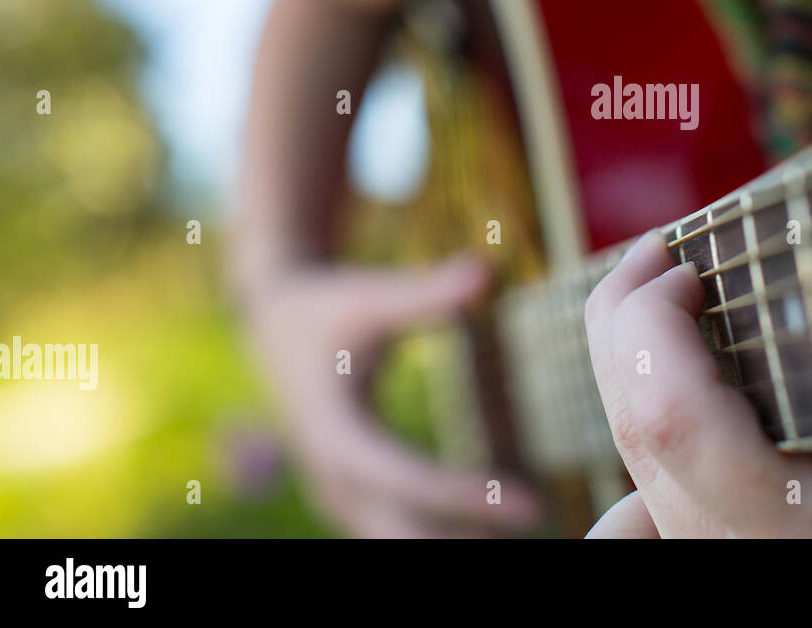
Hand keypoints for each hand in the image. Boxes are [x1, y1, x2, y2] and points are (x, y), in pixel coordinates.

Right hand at [243, 254, 539, 537]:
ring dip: (459, 544)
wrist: (274, 324)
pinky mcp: (352, 494)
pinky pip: (401, 531)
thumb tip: (484, 267)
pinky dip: (446, 537)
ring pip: (400, 540)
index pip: (406, 478)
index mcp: (336, 432)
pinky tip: (501, 539)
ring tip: (530, 539)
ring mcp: (339, 492)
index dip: (467, 496)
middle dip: (463, 543)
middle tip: (537, 533)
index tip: (530, 505)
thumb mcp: (370, 296)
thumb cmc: (329, 306)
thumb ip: (426, 292)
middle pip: (402, 532)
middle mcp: (333, 475)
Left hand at [583, 233, 811, 537]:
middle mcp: (745, 559)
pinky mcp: (734, 552)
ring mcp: (728, 561)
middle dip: (627, 324)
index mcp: (803, 539)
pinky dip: (649, 417)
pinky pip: (653, 491)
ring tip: (660, 291)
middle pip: (638, 430)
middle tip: (657, 250)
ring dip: (634, 362)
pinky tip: (669, 370)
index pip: (677, 423)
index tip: (685, 263)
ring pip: (636, 454)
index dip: (654, 330)